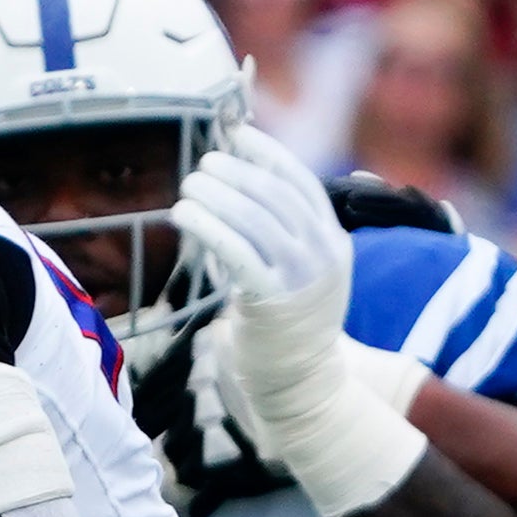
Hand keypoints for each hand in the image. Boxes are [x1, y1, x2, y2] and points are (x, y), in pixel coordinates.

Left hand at [176, 124, 353, 387]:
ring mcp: (300, 276)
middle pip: (275, 195)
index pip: (301, 182)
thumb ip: (283, 231)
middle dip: (236, 172)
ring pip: (254, 218)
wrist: (302, 381)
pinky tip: (183, 214)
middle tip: (203, 165)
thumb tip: (239, 183)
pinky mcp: (270, 299)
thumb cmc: (290, 323)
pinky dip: (206, 226)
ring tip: (188, 187)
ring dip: (216, 196)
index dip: (267, 153)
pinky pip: (235, 250)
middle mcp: (322, 252)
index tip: (237, 135)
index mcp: (333, 239)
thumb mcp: (302, 270)